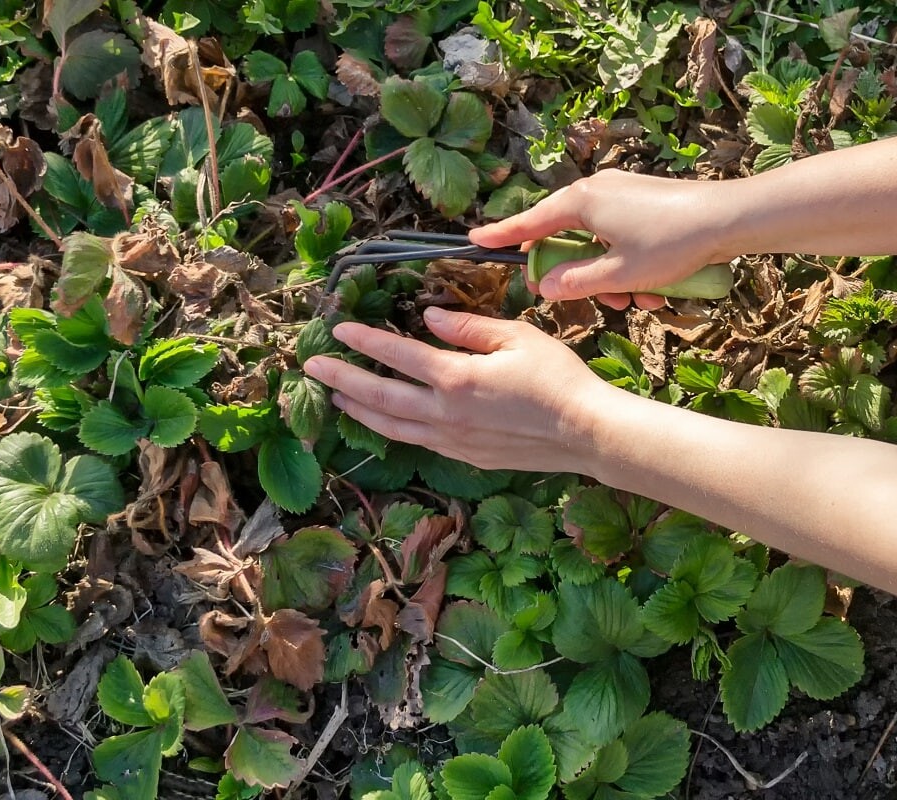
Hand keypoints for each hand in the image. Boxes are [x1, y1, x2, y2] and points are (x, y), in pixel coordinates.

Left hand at [302, 307, 620, 473]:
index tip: (339, 328)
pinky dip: (389, 430)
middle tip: (310, 366)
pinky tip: (381, 422)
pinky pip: (415, 442)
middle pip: (379, 396)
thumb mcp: (516, 337)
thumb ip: (467, 327)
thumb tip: (428, 318)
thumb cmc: (558, 378)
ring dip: (357, 409)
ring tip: (333, 396)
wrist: (586, 433)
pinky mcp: (463, 457)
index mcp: (455, 379)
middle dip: (341, 378)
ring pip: (391, 426)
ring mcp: (451, 440)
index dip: (364, 341)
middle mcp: (444, 414)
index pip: (396, 355)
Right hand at [470, 170, 737, 309]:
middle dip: (581, 277)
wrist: (733, 218)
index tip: (475, 240)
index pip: (529, 223)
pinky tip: (656, 289)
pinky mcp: (645, 202)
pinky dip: (630, 265)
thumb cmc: (673, 243)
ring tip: (640, 302)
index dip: (502, 235)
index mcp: (581, 202)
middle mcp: (597, 191)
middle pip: (567, 238)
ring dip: (612, 278)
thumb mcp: (618, 275)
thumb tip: (544, 286)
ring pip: (598, 244)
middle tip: (597, 303)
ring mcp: (623, 195)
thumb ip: (574, 283)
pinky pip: (621, 237)